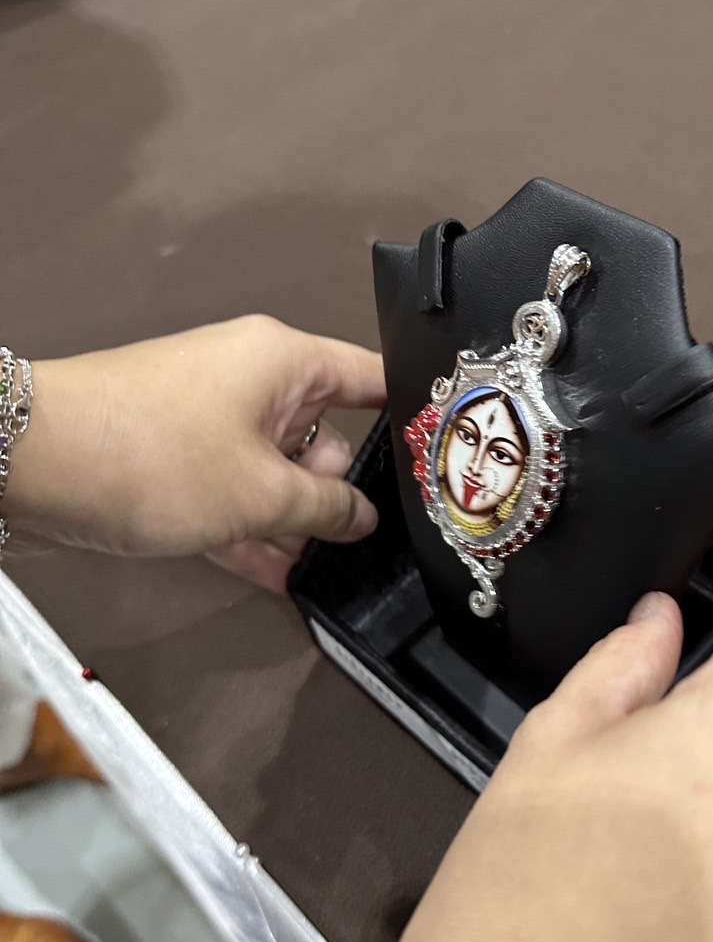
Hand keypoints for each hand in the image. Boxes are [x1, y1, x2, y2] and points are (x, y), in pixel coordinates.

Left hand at [4, 316, 383, 590]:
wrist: (30, 463)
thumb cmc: (152, 456)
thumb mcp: (259, 493)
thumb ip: (323, 510)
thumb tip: (360, 520)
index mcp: (284, 361)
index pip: (371, 379)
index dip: (409, 421)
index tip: (441, 465)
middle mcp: (253, 383)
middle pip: (326, 436)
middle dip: (341, 491)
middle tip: (365, 542)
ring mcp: (212, 424)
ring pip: (278, 474)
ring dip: (296, 523)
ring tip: (329, 575)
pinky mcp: (178, 463)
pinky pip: (235, 497)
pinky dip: (254, 532)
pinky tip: (283, 580)